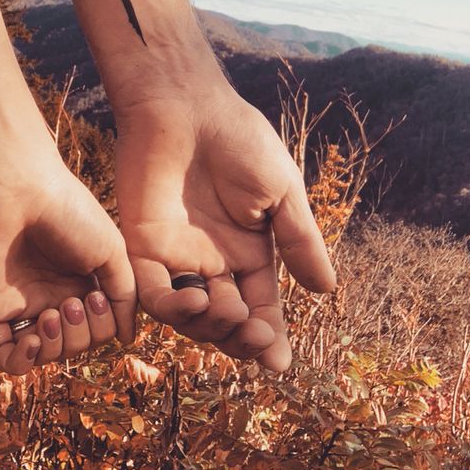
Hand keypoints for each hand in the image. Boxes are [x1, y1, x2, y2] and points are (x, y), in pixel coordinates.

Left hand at [0, 164, 135, 373]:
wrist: (17, 192)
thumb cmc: (69, 213)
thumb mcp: (112, 251)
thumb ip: (124, 295)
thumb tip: (127, 338)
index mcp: (81, 279)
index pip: (98, 325)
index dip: (103, 324)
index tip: (97, 295)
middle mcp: (52, 293)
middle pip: (74, 343)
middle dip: (81, 334)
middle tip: (71, 301)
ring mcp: (21, 302)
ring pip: (44, 354)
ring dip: (55, 346)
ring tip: (52, 313)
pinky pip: (4, 358)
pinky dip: (22, 361)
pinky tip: (32, 339)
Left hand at [114, 80, 334, 371]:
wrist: (186, 105)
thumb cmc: (239, 140)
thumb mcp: (280, 192)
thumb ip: (299, 241)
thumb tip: (327, 290)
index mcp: (248, 250)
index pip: (260, 306)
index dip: (270, 337)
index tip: (280, 365)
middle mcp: (212, 261)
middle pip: (226, 320)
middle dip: (242, 338)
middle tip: (257, 337)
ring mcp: (176, 256)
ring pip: (191, 316)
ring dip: (212, 327)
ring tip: (232, 313)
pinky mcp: (142, 246)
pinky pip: (152, 293)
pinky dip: (172, 308)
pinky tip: (198, 300)